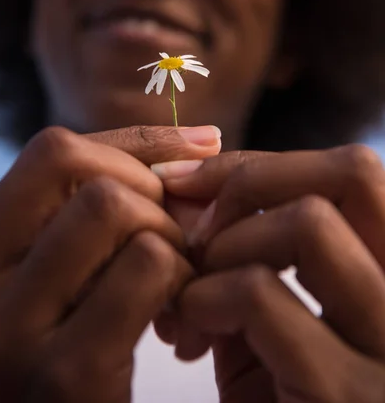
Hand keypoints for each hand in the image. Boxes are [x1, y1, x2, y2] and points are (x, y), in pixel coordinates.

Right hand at [0, 124, 219, 401]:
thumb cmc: (65, 343)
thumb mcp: (63, 267)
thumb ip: (109, 199)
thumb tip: (207, 139)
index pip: (53, 151)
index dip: (125, 154)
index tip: (162, 184)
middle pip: (95, 181)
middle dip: (155, 204)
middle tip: (169, 244)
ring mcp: (14, 334)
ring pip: (118, 210)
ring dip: (170, 240)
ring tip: (173, 283)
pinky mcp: (67, 378)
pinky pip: (148, 267)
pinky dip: (182, 281)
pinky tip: (179, 321)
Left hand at [155, 145, 384, 401]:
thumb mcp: (287, 330)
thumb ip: (259, 263)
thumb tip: (200, 197)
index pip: (356, 174)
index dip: (261, 163)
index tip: (189, 179)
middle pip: (354, 173)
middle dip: (253, 179)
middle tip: (197, 226)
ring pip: (311, 222)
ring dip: (228, 243)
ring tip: (194, 287)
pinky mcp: (350, 398)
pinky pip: (263, 295)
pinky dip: (207, 296)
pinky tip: (187, 331)